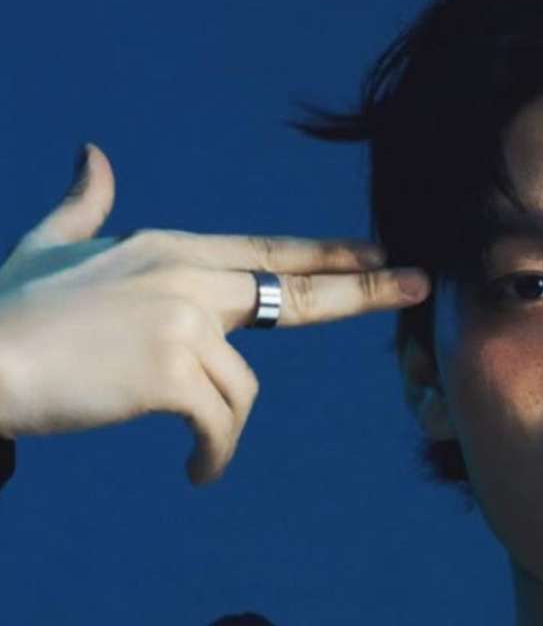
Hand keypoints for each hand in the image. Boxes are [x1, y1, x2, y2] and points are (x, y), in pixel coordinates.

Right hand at [0, 143, 430, 484]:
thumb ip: (82, 203)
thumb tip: (91, 153)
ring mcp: (181, 321)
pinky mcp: (168, 371)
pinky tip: (196, 472)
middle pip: (297, 291)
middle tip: (419, 285)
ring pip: (244, 385)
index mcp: (172, 250)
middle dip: (364, 289)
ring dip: (224, 429)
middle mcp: (187, 276)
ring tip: (200, 454)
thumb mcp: (49, 247)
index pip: (270, 252)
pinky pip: (220, 422)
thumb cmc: (9, 312)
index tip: (380, 250)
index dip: (330, 253)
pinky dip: (214, 454)